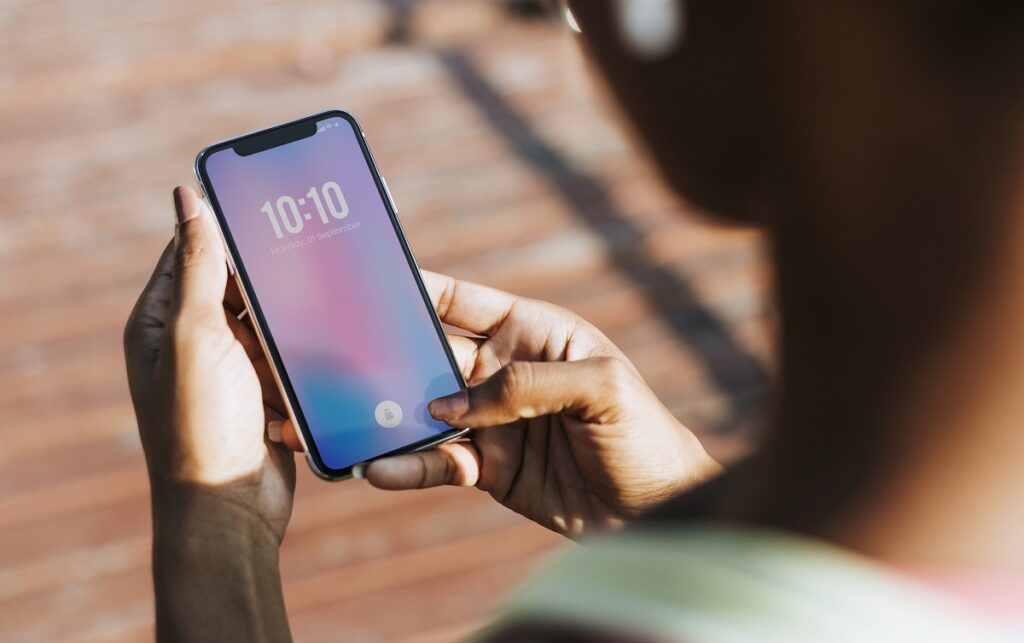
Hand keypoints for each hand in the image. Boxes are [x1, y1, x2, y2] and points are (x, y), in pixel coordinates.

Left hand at [124, 186, 293, 641]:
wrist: (230, 509)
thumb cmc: (201, 426)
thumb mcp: (197, 336)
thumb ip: (197, 266)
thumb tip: (186, 195)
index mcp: (160, 322)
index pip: (191, 252)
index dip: (225, 225)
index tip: (269, 201)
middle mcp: (191, 343)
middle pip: (238, 286)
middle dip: (272, 276)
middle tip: (315, 245)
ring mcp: (229, 371)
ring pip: (270, 321)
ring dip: (294, 316)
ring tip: (332, 292)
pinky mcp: (263, 394)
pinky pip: (289, 356)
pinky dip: (305, 350)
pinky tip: (334, 336)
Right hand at [362, 274, 720, 535]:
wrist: (658, 512)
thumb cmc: (645, 434)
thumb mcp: (601, 390)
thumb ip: (527, 385)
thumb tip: (449, 405)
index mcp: (532, 332)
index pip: (461, 302)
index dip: (416, 289)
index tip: (365, 281)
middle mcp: (503, 371)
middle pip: (429, 355)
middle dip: (384, 353)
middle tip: (332, 357)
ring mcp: (493, 421)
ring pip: (424, 411)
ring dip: (384, 414)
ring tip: (335, 418)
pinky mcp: (489, 468)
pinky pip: (438, 462)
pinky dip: (407, 465)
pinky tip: (377, 468)